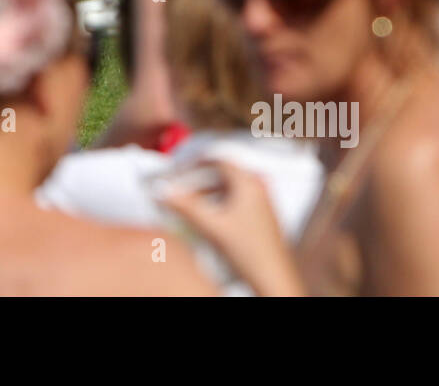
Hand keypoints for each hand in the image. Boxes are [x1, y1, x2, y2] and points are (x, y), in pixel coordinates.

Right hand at [161, 160, 304, 295]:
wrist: (273, 280)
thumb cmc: (253, 255)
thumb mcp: (212, 227)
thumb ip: (185, 206)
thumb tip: (165, 192)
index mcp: (249, 183)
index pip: (218, 158)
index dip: (194, 161)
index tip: (178, 168)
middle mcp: (258, 187)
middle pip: (222, 172)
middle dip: (197, 178)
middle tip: (179, 186)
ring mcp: (261, 201)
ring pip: (228, 187)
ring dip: (206, 191)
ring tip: (189, 202)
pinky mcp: (260, 215)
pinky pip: (235, 199)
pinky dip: (217, 202)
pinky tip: (206, 216)